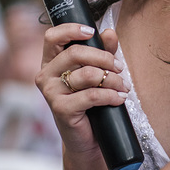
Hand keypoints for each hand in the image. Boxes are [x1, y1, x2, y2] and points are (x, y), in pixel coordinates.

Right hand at [36, 23, 128, 155]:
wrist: (86, 140)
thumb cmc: (90, 105)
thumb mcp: (96, 74)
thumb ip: (102, 52)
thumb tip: (109, 33)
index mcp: (50, 63)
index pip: (52, 37)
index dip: (71, 30)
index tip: (91, 32)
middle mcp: (45, 76)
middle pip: (75, 53)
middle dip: (103, 57)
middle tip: (119, 67)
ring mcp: (51, 93)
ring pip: (87, 74)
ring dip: (112, 79)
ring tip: (123, 86)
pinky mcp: (61, 109)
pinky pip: (92, 95)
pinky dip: (111, 95)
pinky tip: (119, 98)